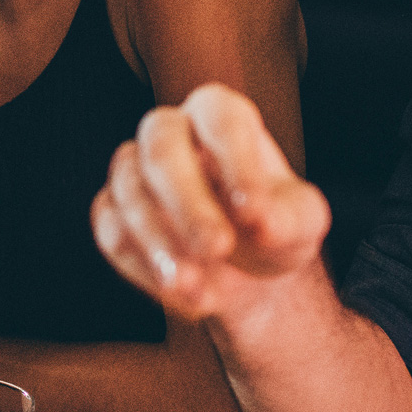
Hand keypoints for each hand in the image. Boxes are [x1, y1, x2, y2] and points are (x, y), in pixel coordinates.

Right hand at [91, 83, 330, 322]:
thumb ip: (288, 218)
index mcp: (221, 116)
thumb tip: (259, 221)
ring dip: (160, 242)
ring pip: (128, 190)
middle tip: (218, 249)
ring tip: (197, 289)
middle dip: (186, 201)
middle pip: (160, 145)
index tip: (254, 212)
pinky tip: (183, 295)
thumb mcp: (300, 225)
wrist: (248, 273)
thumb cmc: (275, 230)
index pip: (220, 118)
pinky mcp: (111, 212)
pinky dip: (145, 267)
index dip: (235, 160)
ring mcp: (133, 169)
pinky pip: (112, 232)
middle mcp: (171, 131)